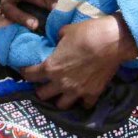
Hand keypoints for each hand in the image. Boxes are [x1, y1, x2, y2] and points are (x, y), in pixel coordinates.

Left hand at [22, 15, 137, 108]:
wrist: (111, 41)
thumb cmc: (87, 32)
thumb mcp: (66, 31)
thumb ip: (58, 39)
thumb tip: (58, 41)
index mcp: (51, 67)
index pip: (29, 75)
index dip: (26, 72)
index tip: (26, 70)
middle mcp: (61, 83)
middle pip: (42, 95)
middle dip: (41, 89)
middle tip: (45, 83)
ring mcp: (77, 91)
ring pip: (61, 105)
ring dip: (59, 99)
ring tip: (62, 93)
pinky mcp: (93, 94)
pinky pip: (84, 105)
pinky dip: (82, 101)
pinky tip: (82, 95)